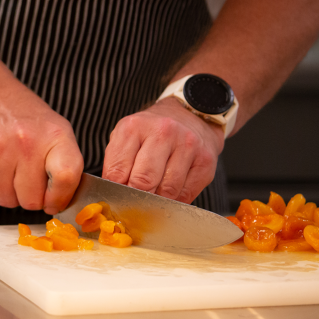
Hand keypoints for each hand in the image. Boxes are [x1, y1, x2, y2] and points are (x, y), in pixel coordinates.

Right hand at [0, 79, 82, 212]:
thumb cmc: (20, 114)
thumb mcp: (54, 129)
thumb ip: (64, 165)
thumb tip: (61, 203)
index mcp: (54, 135)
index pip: (66, 178)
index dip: (60, 198)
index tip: (55, 201)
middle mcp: (27, 143)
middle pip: (32, 200)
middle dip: (30, 197)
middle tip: (27, 179)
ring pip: (7, 201)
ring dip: (9, 192)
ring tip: (8, 169)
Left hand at [102, 98, 223, 202]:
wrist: (189, 116)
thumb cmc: (151, 132)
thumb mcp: (126, 138)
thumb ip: (116, 164)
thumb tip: (113, 196)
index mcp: (134, 127)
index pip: (117, 173)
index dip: (115, 192)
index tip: (116, 199)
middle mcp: (163, 132)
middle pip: (143, 183)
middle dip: (136, 198)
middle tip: (134, 202)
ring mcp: (187, 146)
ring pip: (167, 192)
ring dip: (158, 200)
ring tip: (154, 192)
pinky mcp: (205, 161)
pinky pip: (186, 194)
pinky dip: (175, 200)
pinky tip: (171, 191)